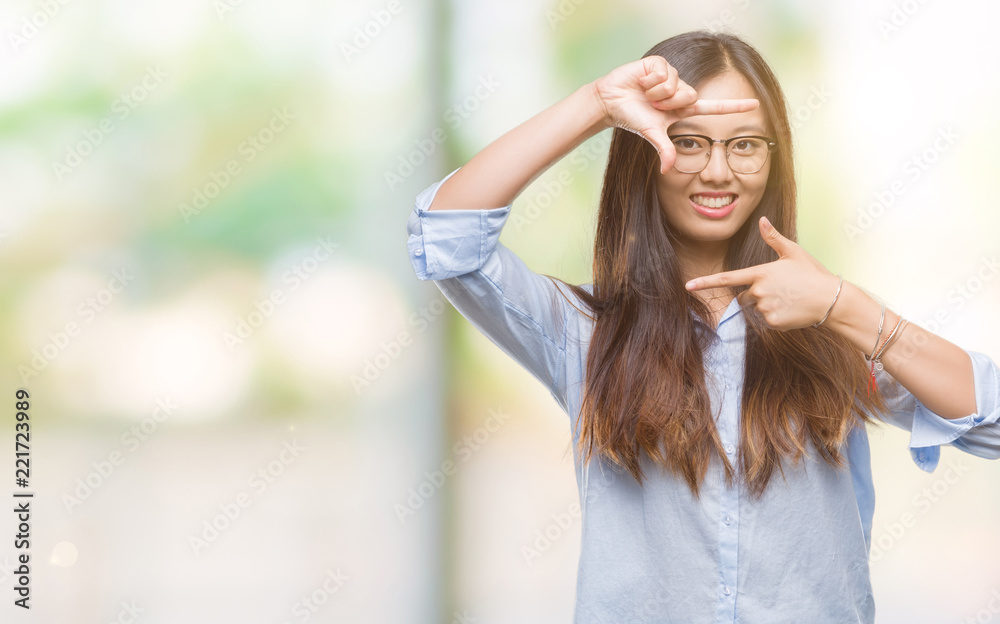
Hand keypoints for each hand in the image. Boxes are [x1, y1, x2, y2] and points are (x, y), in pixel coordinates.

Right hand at [592, 55, 759, 174]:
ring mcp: (671, 76)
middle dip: (669, 102)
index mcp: (682, 108)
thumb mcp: (652, 134)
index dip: (733, 106)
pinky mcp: (660, 64)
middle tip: (653, 104)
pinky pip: (665, 73)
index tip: (755, 104)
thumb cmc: (631, 117)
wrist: (611, 101)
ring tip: (645, 93)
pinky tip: (642, 82)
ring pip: (677, 84)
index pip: (712, 107)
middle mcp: (680, 91)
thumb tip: (666, 171)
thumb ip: (663, 150)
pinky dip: (651, 81)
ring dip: (658, 92)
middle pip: (690, 95)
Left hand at [683, 217, 841, 330]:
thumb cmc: (812, 273)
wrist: (831, 299)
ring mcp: (765, 307)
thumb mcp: (793, 252)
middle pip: (744, 297)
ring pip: (755, 309)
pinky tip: (791, 310)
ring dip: (766, 306)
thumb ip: (773, 238)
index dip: (705, 282)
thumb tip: (762, 220)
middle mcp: (759, 290)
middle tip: (780, 290)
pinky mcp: (773, 322)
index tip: (688, 286)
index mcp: (760, 272)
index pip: (727, 278)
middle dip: (756, 295)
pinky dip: (776, 317)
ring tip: (788, 299)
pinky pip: (766, 321)